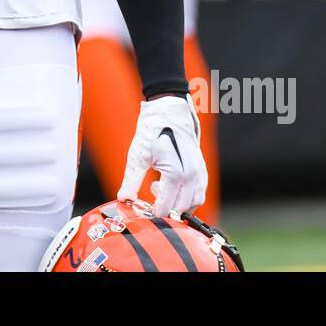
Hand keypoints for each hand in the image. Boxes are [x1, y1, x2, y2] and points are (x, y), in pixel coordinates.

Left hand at [117, 93, 206, 216]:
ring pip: (193, 203)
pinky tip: (171, 187)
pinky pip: (199, 192)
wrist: (169, 111)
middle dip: (165, 211)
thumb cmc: (153, 131)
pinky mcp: (201, 168)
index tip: (141, 212)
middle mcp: (191, 176)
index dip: (153, 214)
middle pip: (180, 209)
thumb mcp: (138, 156)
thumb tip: (124, 198)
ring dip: (178, 205)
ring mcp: (199, 172)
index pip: (166, 207)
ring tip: (158, 189)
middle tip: (148, 202)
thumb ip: (132, 180)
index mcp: (175, 174)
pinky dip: (188, 197)